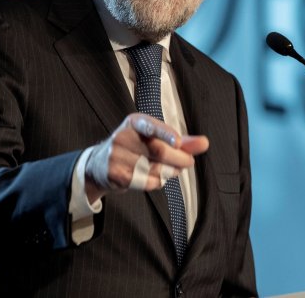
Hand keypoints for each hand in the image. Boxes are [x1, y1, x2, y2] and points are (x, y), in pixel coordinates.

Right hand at [84, 113, 208, 202]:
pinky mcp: (115, 174)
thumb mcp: (154, 137)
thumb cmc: (135, 147)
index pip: (150, 126)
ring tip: (172, 169)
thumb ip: (181, 141)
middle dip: (178, 158)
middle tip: (188, 161)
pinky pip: (145, 182)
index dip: (165, 133)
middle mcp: (123, 136)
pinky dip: (157, 182)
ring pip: (153, 168)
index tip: (178, 142)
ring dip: (169, 171)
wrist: (100, 165)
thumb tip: (204, 143)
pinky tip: (156, 177)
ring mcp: (117, 156)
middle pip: (158, 151)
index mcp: (134, 122)